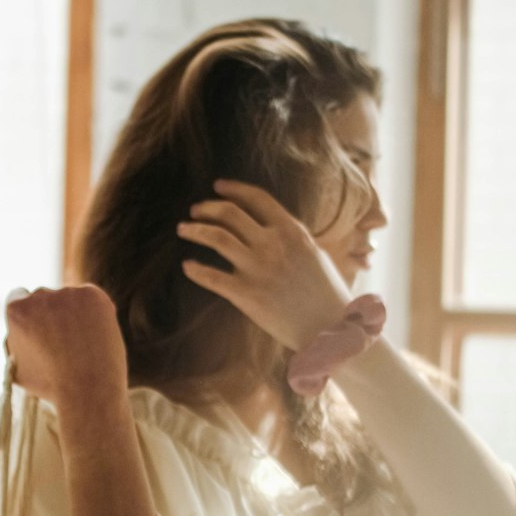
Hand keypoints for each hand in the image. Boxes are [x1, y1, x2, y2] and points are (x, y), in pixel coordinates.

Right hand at [4, 283, 128, 432]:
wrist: (88, 389)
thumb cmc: (51, 385)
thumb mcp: (17, 367)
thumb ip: (15, 342)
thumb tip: (17, 331)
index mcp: (16, 309)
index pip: (19, 297)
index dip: (31, 314)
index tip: (41, 326)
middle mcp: (39, 295)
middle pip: (45, 298)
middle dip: (53, 315)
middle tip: (66, 341)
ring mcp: (68, 293)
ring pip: (70, 300)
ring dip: (74, 315)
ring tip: (83, 345)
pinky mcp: (93, 295)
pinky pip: (92, 300)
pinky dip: (95, 313)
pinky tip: (96, 336)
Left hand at [177, 179, 351, 351]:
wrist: (331, 329)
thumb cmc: (326, 294)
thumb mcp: (316, 254)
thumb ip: (292, 237)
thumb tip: (273, 227)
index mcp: (291, 231)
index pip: (256, 198)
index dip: (233, 189)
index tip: (217, 187)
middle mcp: (273, 244)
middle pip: (229, 213)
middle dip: (207, 208)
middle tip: (195, 211)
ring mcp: (258, 269)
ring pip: (215, 237)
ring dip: (194, 230)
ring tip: (183, 230)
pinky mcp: (246, 295)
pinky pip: (211, 277)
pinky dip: (194, 269)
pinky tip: (187, 266)